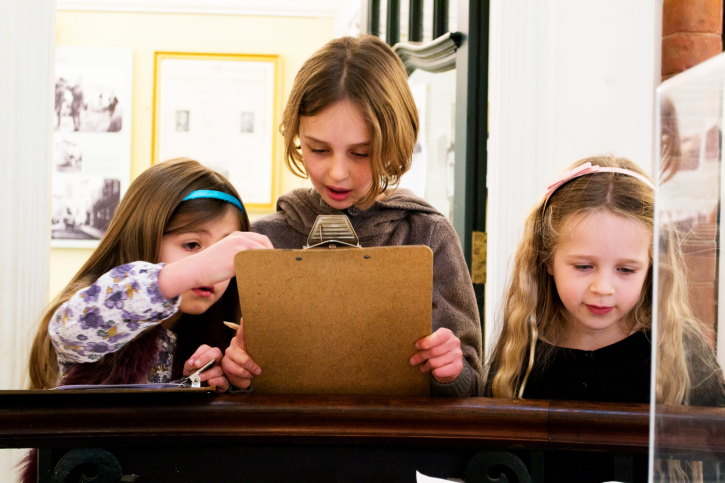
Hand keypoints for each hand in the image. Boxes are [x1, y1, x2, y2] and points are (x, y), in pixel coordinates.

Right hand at [159, 232, 273, 298]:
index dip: (271, 251)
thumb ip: (242, 253)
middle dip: (273, 258)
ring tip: (273, 277)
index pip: (263, 240)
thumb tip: (259, 263)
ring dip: (269, 266)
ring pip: (262, 256)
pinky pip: (255, 265)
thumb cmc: (210, 266)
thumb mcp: (228, 253)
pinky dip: (261, 272)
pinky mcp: (237, 259)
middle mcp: (240, 238)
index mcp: (238, 235)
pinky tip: (263, 280)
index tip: (275, 262)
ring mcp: (238, 247)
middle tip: (278, 270)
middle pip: (266, 246)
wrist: (194, 270)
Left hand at [184, 345, 228, 392]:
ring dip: (208, 373)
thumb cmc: (195, 376)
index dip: (198, 354)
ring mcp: (222, 371)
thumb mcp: (189, 370)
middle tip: (197, 365)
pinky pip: (222, 380)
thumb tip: (191, 362)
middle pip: (216, 352)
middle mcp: (217, 361)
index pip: (205, 348)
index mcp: (208, 355)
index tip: (192, 362)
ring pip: (218, 369)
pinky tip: (209, 382)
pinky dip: (216, 381)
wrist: (199, 389)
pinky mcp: (224, 382)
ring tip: (199, 377)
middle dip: (206, 357)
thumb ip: (189, 364)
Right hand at [222, 318, 260, 389]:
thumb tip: (274, 340)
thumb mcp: (258, 354)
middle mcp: (234, 344)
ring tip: (253, 373)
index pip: (243, 332)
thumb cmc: (254, 362)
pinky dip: (244, 375)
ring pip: (242, 362)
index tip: (245, 318)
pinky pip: (237, 371)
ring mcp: (228, 354)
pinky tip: (247, 376)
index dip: (244, 326)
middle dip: (252, 364)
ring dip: (249, 371)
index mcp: (243, 339)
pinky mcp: (225, 364)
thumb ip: (260, 347)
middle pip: (243, 354)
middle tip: (259, 370)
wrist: (244, 377)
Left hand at [409, 328, 462, 383]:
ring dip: (426, 366)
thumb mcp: (431, 343)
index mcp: (447, 334)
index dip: (425, 342)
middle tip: (413, 360)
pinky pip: (440, 371)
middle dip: (421, 356)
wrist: (449, 363)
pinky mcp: (458, 367)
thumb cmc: (436, 350)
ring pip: (435, 362)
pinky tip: (432, 371)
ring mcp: (457, 355)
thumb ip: (425, 343)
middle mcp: (454, 342)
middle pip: (433, 351)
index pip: (437, 337)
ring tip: (423, 366)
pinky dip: (433, 372)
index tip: (416, 346)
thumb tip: (415, 346)